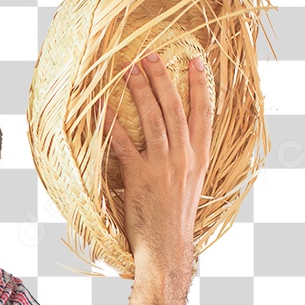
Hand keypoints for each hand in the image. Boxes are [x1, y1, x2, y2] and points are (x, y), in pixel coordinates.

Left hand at [105, 51, 212, 276]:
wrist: (167, 249)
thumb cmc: (174, 221)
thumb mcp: (190, 187)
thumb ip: (185, 162)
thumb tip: (177, 143)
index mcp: (199, 159)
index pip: (204, 115)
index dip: (200, 86)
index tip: (196, 62)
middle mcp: (184, 159)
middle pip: (176, 109)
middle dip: (164, 78)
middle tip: (152, 54)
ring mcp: (163, 167)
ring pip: (154, 120)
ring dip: (141, 91)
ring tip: (130, 69)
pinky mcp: (140, 178)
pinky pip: (123, 143)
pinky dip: (111, 123)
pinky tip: (100, 106)